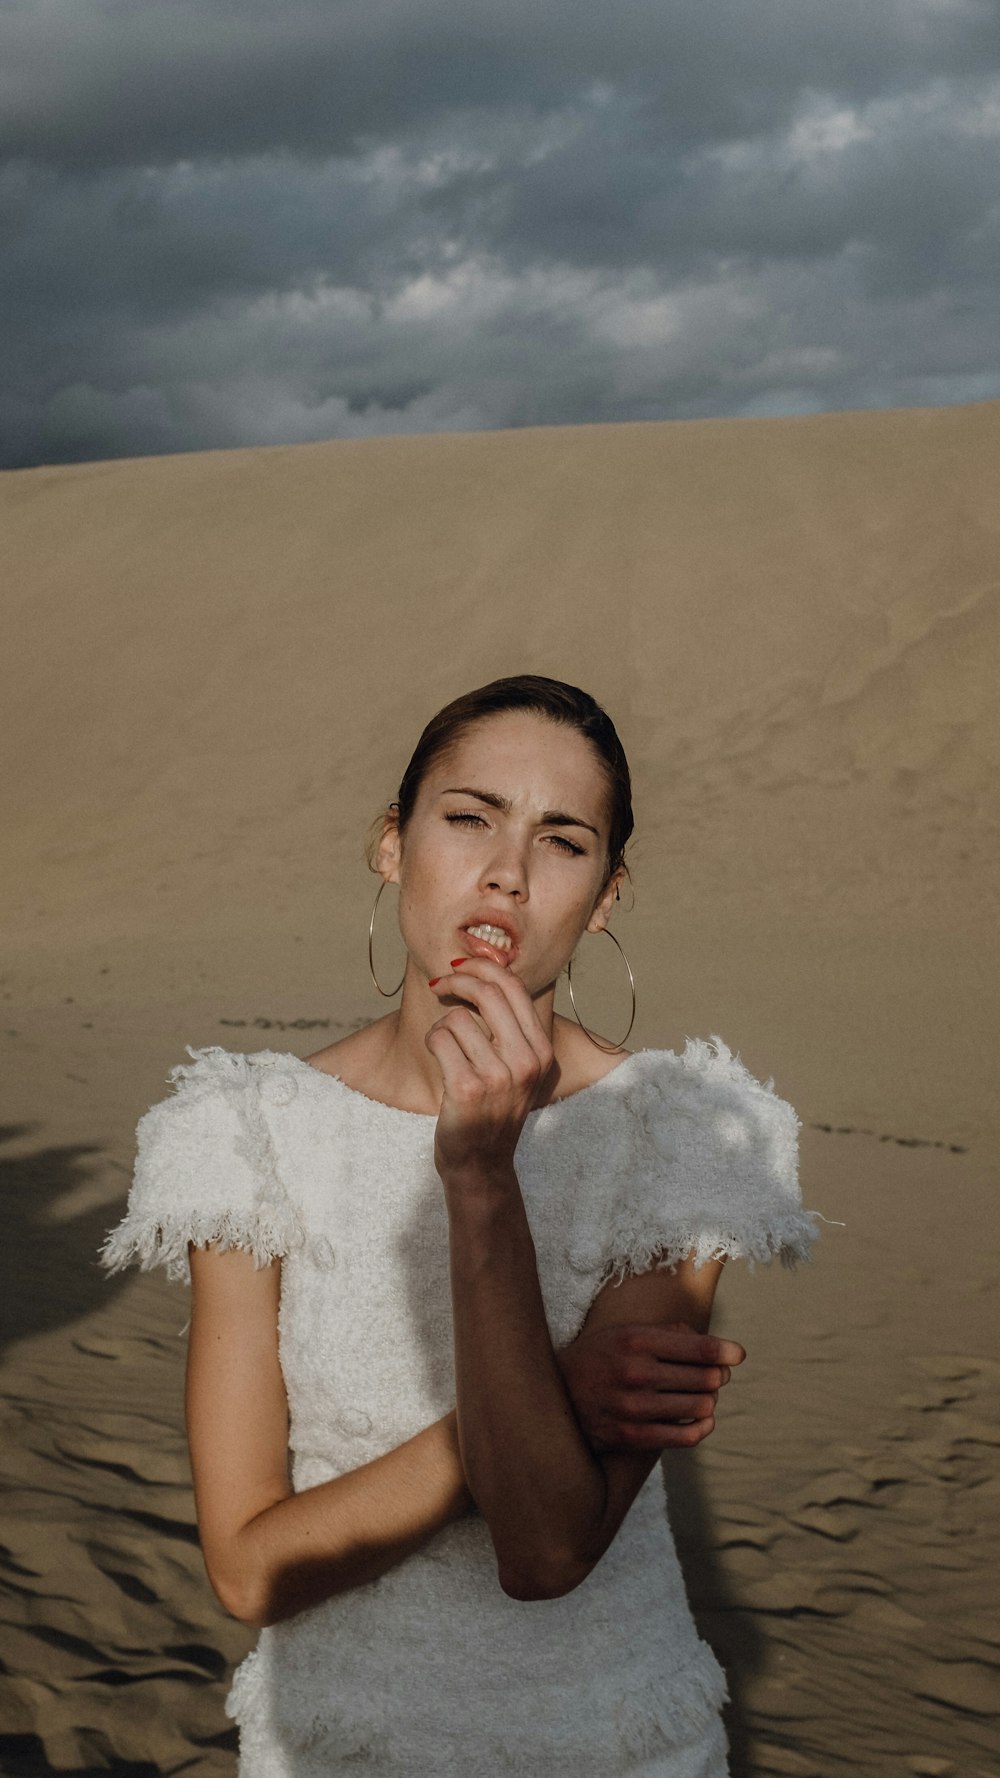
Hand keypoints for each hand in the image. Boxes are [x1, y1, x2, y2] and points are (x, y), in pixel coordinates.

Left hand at [426, 957, 553, 1187]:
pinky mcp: (468, 1088)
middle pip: (488, 992)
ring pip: (457, 1017)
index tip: (460, 964)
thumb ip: (508, 1027)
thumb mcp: (516, 1069)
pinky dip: (432, 1042)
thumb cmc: (492, 1110)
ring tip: (447, 1050)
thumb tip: (481, 971)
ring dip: (442, 1026)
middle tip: (440, 984)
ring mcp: (499, 1076)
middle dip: (457, 979)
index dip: (483, 966)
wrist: (481, 1164)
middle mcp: (526, 1061)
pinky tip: (439, 1060)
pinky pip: (440, 1038)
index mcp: (541, 1051)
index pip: (514, 987)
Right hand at [554, 1321, 745, 1452]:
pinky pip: (687, 1436)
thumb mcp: (626, 1333)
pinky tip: (703, 1419)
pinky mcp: (632, 1437)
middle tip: (716, 1376)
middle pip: (706, 1378)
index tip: (738, 1354)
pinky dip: (703, 1427)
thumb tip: (717, 1349)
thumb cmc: (599, 1358)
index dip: (725, 1351)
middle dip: (717, 1376)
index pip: (698, 1348)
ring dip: (709, 1400)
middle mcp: (635, 1372)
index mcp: (635, 1339)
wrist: (554, 1396)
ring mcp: (634, 1408)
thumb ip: (669, 1334)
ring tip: (702, 1395)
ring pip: (701, 1406)